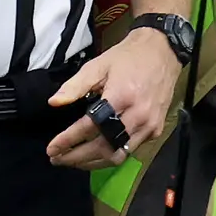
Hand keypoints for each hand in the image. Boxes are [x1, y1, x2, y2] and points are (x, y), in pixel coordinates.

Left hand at [47, 24, 182, 169]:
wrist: (163, 53)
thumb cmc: (128, 58)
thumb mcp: (97, 66)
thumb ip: (75, 86)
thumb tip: (54, 103)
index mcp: (122, 97)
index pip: (90, 127)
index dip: (68, 140)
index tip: (51, 148)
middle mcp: (138, 116)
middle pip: (104, 147)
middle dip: (77, 157)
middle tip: (57, 159)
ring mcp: (149, 125)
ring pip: (118, 155)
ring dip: (93, 162)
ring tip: (73, 161)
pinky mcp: (156, 130)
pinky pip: (130, 150)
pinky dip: (110, 156)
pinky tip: (95, 154)